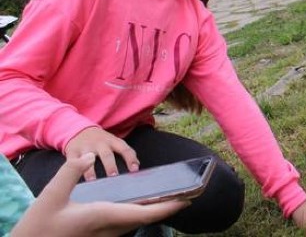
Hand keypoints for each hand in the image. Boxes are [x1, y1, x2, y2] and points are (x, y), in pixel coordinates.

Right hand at [11, 153, 187, 236]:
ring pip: (134, 223)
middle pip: (143, 219)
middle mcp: (107, 229)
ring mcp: (102, 235)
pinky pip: (124, 225)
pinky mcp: (97, 236)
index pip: (142, 214)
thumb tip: (88, 157)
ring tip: (167, 200)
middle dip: (164, 209)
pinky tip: (138, 206)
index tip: (185, 201)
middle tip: (184, 197)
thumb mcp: (51, 194)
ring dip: (151, 212)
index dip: (166, 208)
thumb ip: (71, 172)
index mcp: (101, 217)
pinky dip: (137, 214)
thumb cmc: (39, 223)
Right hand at [65, 127, 137, 179]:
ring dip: (90, 170)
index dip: (130, 159)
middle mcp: (100, 144)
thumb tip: (137, 166)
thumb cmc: (101, 141)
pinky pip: (72, 161)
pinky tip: (74, 178)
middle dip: (110, 165)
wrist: (79, 130)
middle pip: (106, 154)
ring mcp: (86, 147)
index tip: (134, 170)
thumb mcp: (114, 142)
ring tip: (93, 181)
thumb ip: (125, 152)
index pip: (124, 149)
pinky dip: (74, 169)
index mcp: (113, 141)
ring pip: (88, 158)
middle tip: (113, 176)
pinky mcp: (72, 152)